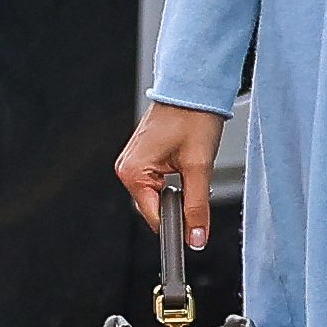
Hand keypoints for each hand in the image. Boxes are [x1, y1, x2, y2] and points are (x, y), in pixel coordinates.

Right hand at [114, 101, 224, 252]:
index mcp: (133, 172)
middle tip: (199, 183)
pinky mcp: (142, 157)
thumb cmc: (192, 117)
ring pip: (157, 195)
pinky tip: (186, 165)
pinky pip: (157, 181)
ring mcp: (133, 162)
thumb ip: (197, 207)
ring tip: (193, 169)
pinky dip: (174, 181)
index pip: (154, 218)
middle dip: (179, 205)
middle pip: (154, 208)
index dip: (177, 226)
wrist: (193, 89)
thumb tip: (196, 237)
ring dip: (178, 192)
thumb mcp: (199, 167)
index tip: (195, 232)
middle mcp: (127, 168)